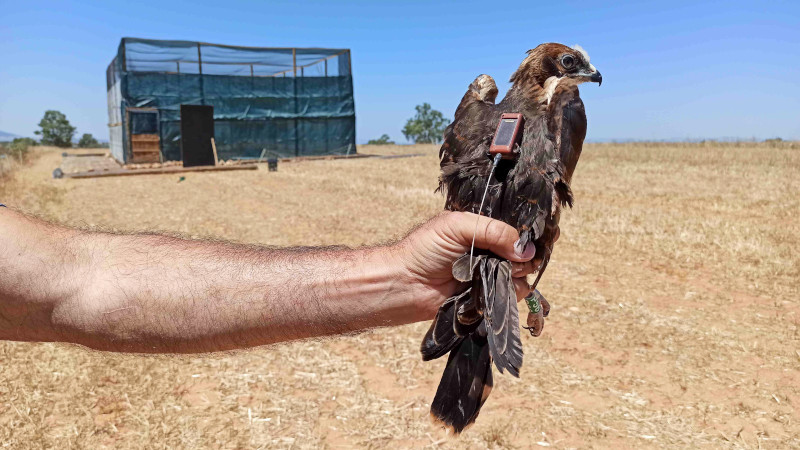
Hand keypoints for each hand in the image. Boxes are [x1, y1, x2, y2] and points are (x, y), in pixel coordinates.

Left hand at [394, 211, 543, 321]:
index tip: (541, 236)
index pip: (516, 228)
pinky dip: (509, 292)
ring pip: (522, 274)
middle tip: (511, 258)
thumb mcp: (458, 226)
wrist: (406, 283)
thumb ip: (493, 231)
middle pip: (524, 252)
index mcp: (484, 229)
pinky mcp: (487, 296)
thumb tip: (526, 250)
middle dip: (523, 255)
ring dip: (515, 274)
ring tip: (498, 272)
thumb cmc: (425, 249)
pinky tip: (494, 288)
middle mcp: (490, 251)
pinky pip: (512, 295)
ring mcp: (490, 274)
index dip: (529, 232)